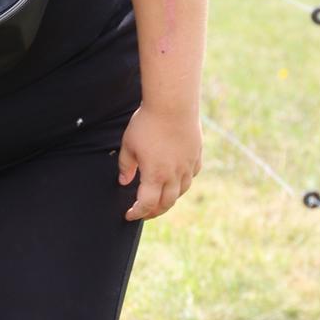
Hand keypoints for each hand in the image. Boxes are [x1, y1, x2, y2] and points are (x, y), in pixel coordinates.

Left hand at [118, 105, 201, 220]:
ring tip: (160, 200)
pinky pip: (191, 176)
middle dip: (153, 212)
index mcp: (155, 175)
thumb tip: (124, 181)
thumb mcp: (128, 145)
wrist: (173, 104)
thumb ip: (125, 166)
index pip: (147, 204)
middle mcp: (174, 175)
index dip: (137, 213)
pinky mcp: (196, 156)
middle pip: (166, 203)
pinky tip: (177, 181)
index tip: (129, 214)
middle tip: (144, 212)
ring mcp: (188, 166)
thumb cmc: (148, 123)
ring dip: (169, 200)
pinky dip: (182, 183)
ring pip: (181, 192)